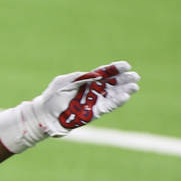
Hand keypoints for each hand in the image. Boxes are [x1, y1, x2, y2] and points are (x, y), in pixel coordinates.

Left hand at [0, 61, 139, 152]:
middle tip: (136, 76)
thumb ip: (80, 78)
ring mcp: (93, 102)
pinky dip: (116, 102)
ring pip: (112, 96)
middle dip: (124, 80)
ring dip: (123, 92)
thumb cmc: (52, 96)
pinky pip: (106, 107)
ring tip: (134, 87)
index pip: (104, 73)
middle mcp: (92, 91)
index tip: (126, 66)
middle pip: (112, 84)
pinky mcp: (92, 113)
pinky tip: (125, 97)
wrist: (44, 115)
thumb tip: (94, 75)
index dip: (115, 69)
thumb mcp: (64, 82)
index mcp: (86, 80)